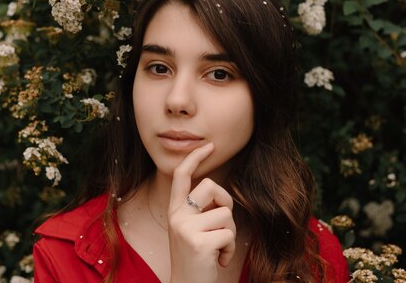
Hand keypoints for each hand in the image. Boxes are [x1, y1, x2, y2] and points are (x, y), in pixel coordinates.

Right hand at [168, 143, 236, 282]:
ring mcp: (186, 229)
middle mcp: (177, 216)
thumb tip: (217, 191)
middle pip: (211, 186)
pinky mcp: (199, 243)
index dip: (195, 158)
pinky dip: (230, 250)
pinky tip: (218, 260)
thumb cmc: (195, 259)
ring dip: (229, 234)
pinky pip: (229, 235)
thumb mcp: (190, 230)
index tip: (208, 146)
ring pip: (226, 214)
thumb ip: (198, 210)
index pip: (182, 175)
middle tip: (222, 224)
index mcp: (175, 210)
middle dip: (226, 202)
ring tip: (217, 249)